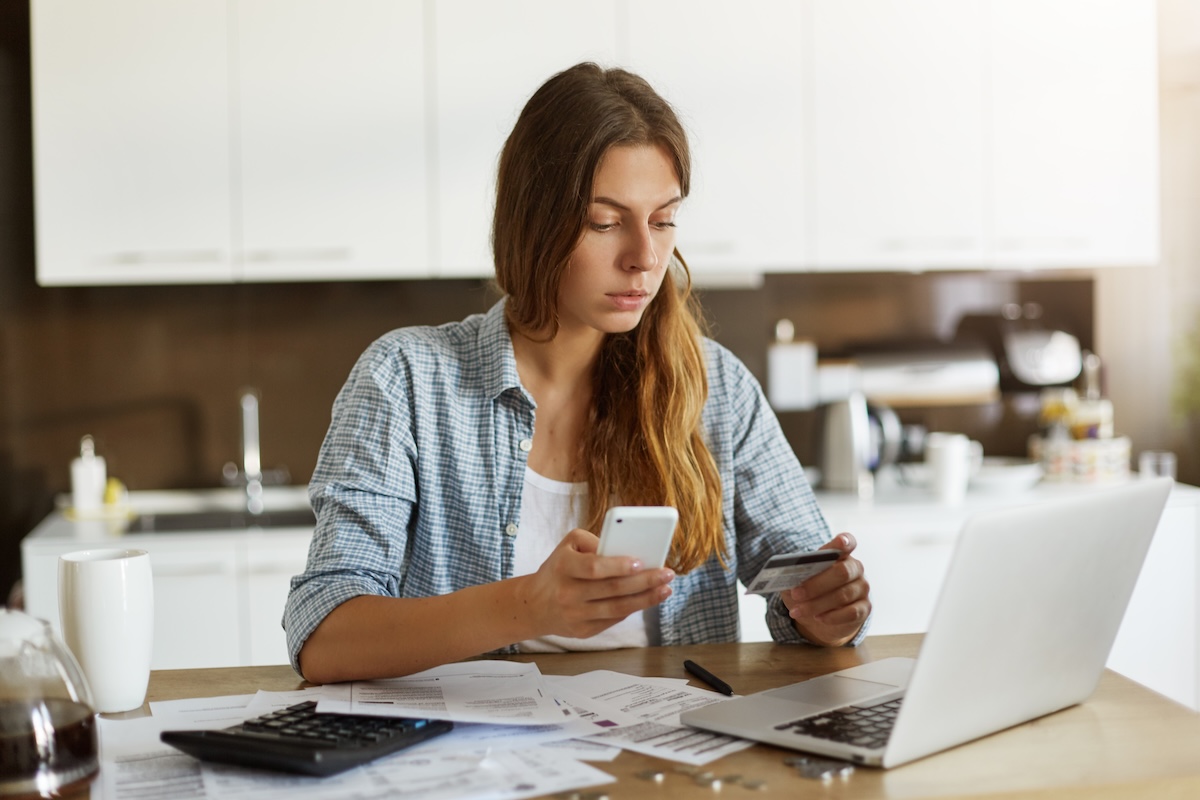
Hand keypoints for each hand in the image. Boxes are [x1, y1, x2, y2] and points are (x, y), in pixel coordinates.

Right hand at [517, 528, 674, 638]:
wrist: (534, 605)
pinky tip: (648, 599)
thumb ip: (593, 541)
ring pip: (618, 608)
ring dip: (646, 599)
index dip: (618, 566)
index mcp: (563, 568)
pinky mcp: (583, 631)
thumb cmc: (558, 569)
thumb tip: (625, 550)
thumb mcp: (567, 545)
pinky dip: (633, 609)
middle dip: (645, 581)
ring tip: (665, 589)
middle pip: (612, 590)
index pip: (594, 568)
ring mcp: (576, 616)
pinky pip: (614, 619)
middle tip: (667, 574)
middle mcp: (568, 593)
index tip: (640, 561)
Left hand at [780, 533, 870, 645]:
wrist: (819, 617)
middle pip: (842, 572)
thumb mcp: (798, 581)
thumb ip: (795, 575)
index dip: (845, 542)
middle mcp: (855, 568)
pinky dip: (832, 616)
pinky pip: (851, 612)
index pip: (847, 542)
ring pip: (843, 595)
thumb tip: (787, 577)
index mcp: (840, 554)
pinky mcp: (864, 608)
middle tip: (796, 593)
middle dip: (816, 584)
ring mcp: (862, 588)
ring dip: (817, 604)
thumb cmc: (809, 591)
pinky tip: (818, 618)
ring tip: (797, 611)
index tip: (841, 541)